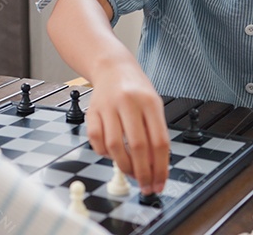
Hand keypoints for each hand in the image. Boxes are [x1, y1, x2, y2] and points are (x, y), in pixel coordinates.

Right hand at [86, 63, 169, 194]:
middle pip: (138, 146)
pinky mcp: (91, 111)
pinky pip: (96, 140)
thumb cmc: (136, 90)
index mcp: (150, 102)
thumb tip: (156, 168)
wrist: (112, 67)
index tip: (160, 183)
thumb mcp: (153, 105)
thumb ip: (155, 134)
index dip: (161, 167)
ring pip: (114, 146)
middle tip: (145, 186)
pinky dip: (104, 153)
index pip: (159, 141)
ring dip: (123, 166)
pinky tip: (112, 155)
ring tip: (130, 173)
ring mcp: (108, 106)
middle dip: (143, 173)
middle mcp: (128, 102)